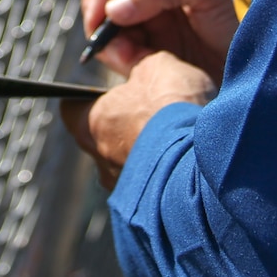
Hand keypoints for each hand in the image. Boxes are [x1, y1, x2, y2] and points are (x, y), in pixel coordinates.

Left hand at [62, 50, 216, 188]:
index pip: (72, 108)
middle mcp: (99, 161)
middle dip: (125, 127)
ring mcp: (123, 190)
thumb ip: (142, 65)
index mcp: (91, 123)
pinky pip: (152, 190)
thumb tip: (142, 66)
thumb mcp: (159, 68)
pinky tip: (188, 165)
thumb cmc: (173, 110)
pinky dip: (166, 177)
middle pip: (102, 139)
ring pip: (128, 167)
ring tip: (178, 142)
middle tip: (153, 113)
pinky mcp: (148, 210)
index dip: (90, 98)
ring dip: (147, 155)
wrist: (204, 163)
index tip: (110, 92)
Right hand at [81, 0, 236, 80]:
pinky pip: (128, 58)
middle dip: (106, 25)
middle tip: (115, 50)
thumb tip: (114, 8)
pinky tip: (143, 71)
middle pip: (110, 2)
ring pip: (115, 33)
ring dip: (116, 49)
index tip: (97, 18)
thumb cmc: (249, 7)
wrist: (275, 55)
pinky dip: (127, 65)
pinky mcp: (161, 54)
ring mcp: (159, 23)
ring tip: (136, 63)